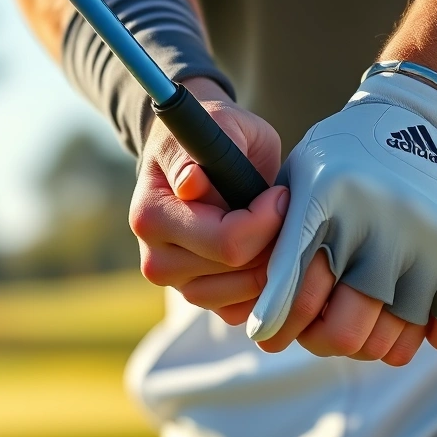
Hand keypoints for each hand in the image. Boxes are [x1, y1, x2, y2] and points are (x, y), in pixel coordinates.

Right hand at [129, 77, 285, 323]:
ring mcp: (177, 285)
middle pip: (238, 272)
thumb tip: (190, 183)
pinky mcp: (199, 298)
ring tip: (278, 231)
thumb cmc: (214, 135)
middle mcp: (156, 260)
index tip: (281, 194)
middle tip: (285, 211)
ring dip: (273, 268)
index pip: (225, 241)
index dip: (267, 221)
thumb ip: (204, 152)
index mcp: (151, 216)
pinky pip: (242, 312)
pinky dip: (266, 291)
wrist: (202, 156)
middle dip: (274, 243)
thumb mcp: (217, 125)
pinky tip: (273, 255)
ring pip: (243, 298)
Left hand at [247, 72, 436, 364]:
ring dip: (364, 344)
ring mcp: (422, 240)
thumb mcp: (300, 181)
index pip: (292, 285)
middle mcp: (376, 222)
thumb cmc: (342, 158)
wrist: (418, 116)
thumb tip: (265, 327)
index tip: (266, 336)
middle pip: (342, 331)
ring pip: (387, 341)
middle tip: (313, 331)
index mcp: (326, 200)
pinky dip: (414, 339)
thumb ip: (280, 242)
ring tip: (351, 324)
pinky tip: (394, 327)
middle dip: (318, 341)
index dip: (276, 322)